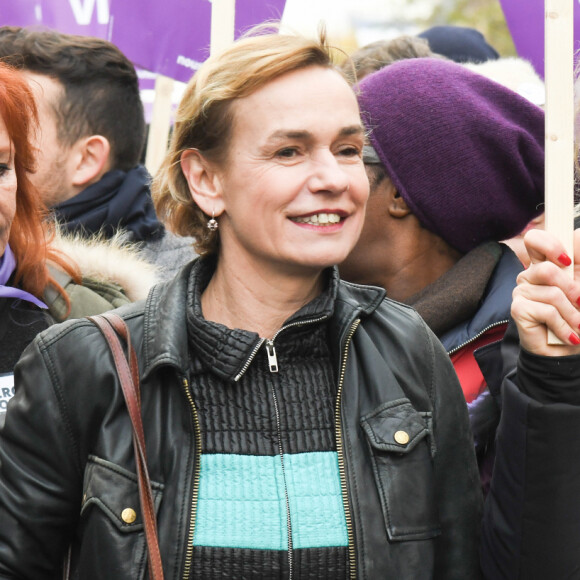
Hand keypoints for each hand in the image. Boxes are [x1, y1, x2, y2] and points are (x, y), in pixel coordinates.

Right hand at [511, 228, 579, 355]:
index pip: (536, 239)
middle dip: (571, 287)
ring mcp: (522, 291)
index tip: (567, 260)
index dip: (550, 244)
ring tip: (578, 324)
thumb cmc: (579, 317)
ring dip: (573, 313)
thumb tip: (577, 236)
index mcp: (546, 264)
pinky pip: (547, 311)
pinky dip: (564, 325)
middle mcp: (530, 275)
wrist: (571, 349)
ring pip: (553, 292)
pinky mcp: (518, 309)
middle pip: (546, 267)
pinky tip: (569, 334)